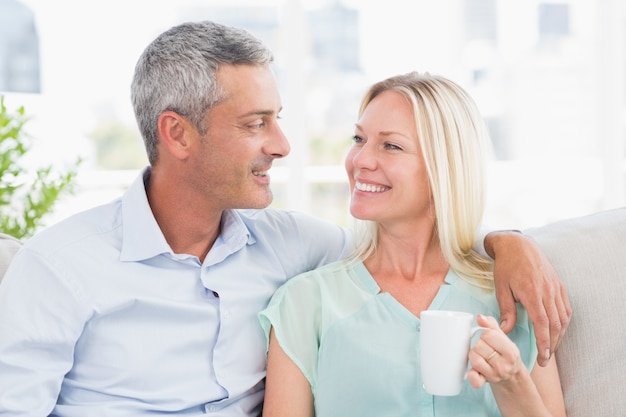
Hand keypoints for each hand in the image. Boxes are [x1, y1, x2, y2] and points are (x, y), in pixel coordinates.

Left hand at [467, 315, 521, 387]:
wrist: (511, 375)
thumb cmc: (504, 352)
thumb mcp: (502, 337)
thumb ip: (491, 324)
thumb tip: (480, 317)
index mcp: (511, 352)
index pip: (489, 335)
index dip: (485, 334)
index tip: (488, 338)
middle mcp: (504, 365)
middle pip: (479, 346)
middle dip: (479, 344)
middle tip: (485, 348)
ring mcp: (495, 375)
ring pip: (474, 359)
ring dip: (474, 355)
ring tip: (480, 356)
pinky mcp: (485, 382)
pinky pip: (474, 379)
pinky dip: (471, 375)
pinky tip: (473, 370)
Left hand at [484, 231, 571, 365]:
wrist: (518, 245)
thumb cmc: (506, 266)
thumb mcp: (501, 288)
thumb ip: (506, 310)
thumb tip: (504, 331)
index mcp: (532, 292)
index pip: (543, 324)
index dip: (544, 343)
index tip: (542, 357)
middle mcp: (548, 291)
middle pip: (555, 324)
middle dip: (551, 345)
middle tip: (545, 360)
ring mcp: (556, 288)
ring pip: (563, 318)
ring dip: (559, 336)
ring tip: (550, 349)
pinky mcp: (560, 285)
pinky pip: (566, 308)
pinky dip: (564, 322)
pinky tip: (557, 331)